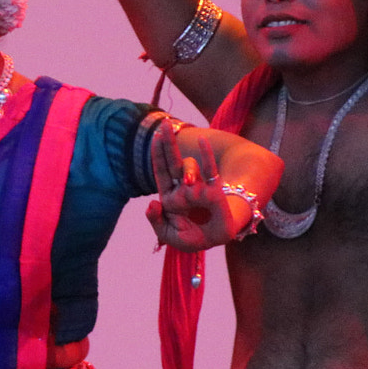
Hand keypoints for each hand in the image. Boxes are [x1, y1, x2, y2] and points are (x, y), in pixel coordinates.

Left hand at [145, 123, 230, 250]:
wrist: (216, 243)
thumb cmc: (191, 237)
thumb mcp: (168, 234)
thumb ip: (155, 221)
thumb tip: (152, 204)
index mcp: (169, 196)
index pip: (161, 171)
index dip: (158, 155)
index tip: (156, 138)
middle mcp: (182, 188)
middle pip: (173, 161)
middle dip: (168, 143)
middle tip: (164, 125)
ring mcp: (198, 187)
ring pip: (189, 167)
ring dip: (188, 169)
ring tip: (190, 184)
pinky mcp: (214, 191)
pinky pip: (209, 169)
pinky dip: (205, 155)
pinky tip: (202, 140)